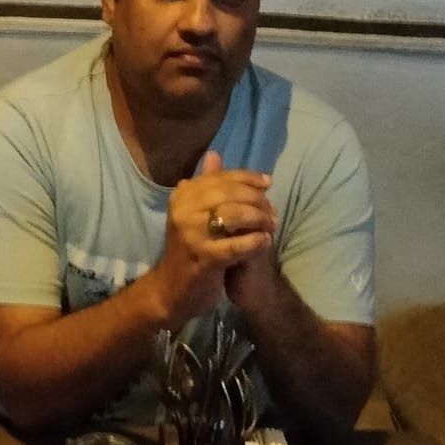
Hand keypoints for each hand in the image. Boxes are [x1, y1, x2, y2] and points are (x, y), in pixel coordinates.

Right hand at [150, 151, 275, 329]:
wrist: (171, 290)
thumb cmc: (189, 247)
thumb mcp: (194, 213)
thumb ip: (206, 184)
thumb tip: (214, 154)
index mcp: (183, 195)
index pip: (221, 177)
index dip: (248, 178)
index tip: (268, 182)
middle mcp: (183, 210)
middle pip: (229, 193)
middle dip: (257, 199)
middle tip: (272, 210)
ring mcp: (191, 234)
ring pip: (234, 215)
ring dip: (259, 218)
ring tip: (271, 226)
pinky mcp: (202, 258)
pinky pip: (235, 246)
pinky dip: (254, 242)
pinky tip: (265, 241)